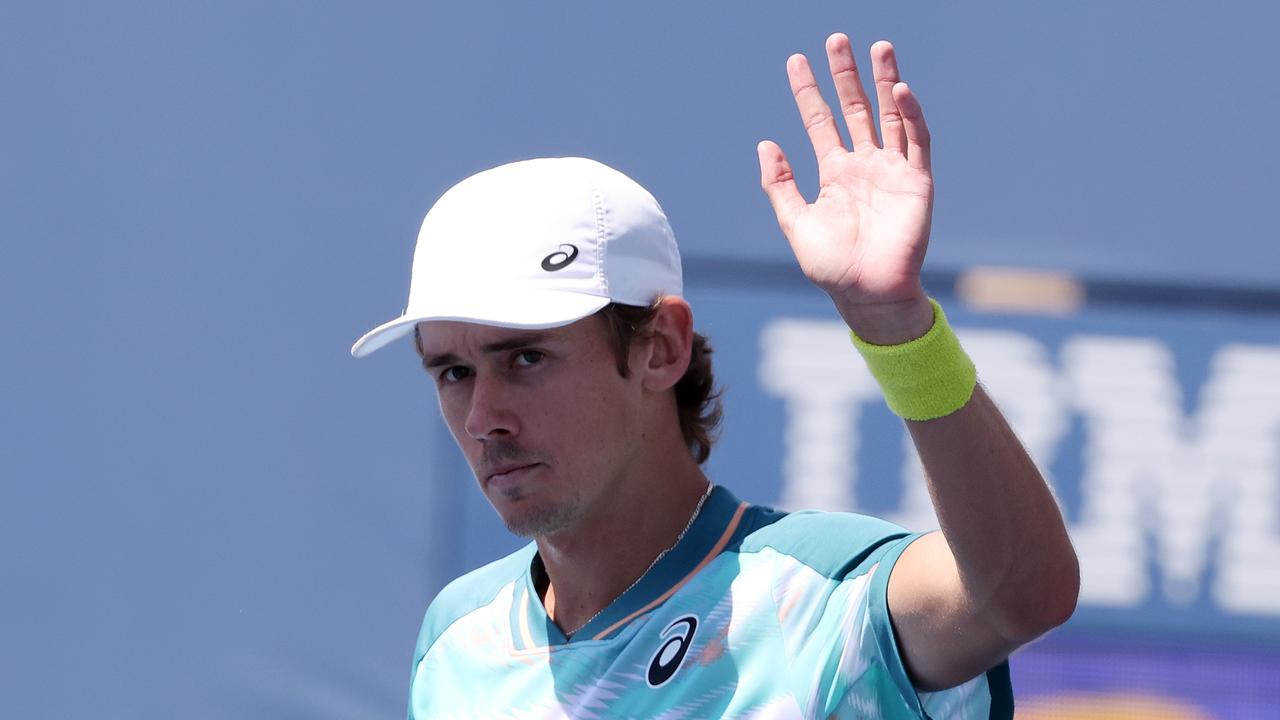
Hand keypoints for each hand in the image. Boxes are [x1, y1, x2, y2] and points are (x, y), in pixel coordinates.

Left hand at [759, 34, 934, 342]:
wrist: (868, 293)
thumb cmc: (832, 266)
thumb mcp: (796, 222)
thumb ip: (780, 185)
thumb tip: (765, 144)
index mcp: (835, 173)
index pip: (820, 121)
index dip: (808, 91)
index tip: (796, 61)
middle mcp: (864, 165)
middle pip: (854, 108)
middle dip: (846, 74)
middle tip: (836, 39)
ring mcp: (892, 170)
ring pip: (888, 115)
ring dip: (884, 81)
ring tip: (877, 47)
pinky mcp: (917, 181)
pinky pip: (916, 141)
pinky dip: (910, 115)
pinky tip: (899, 90)